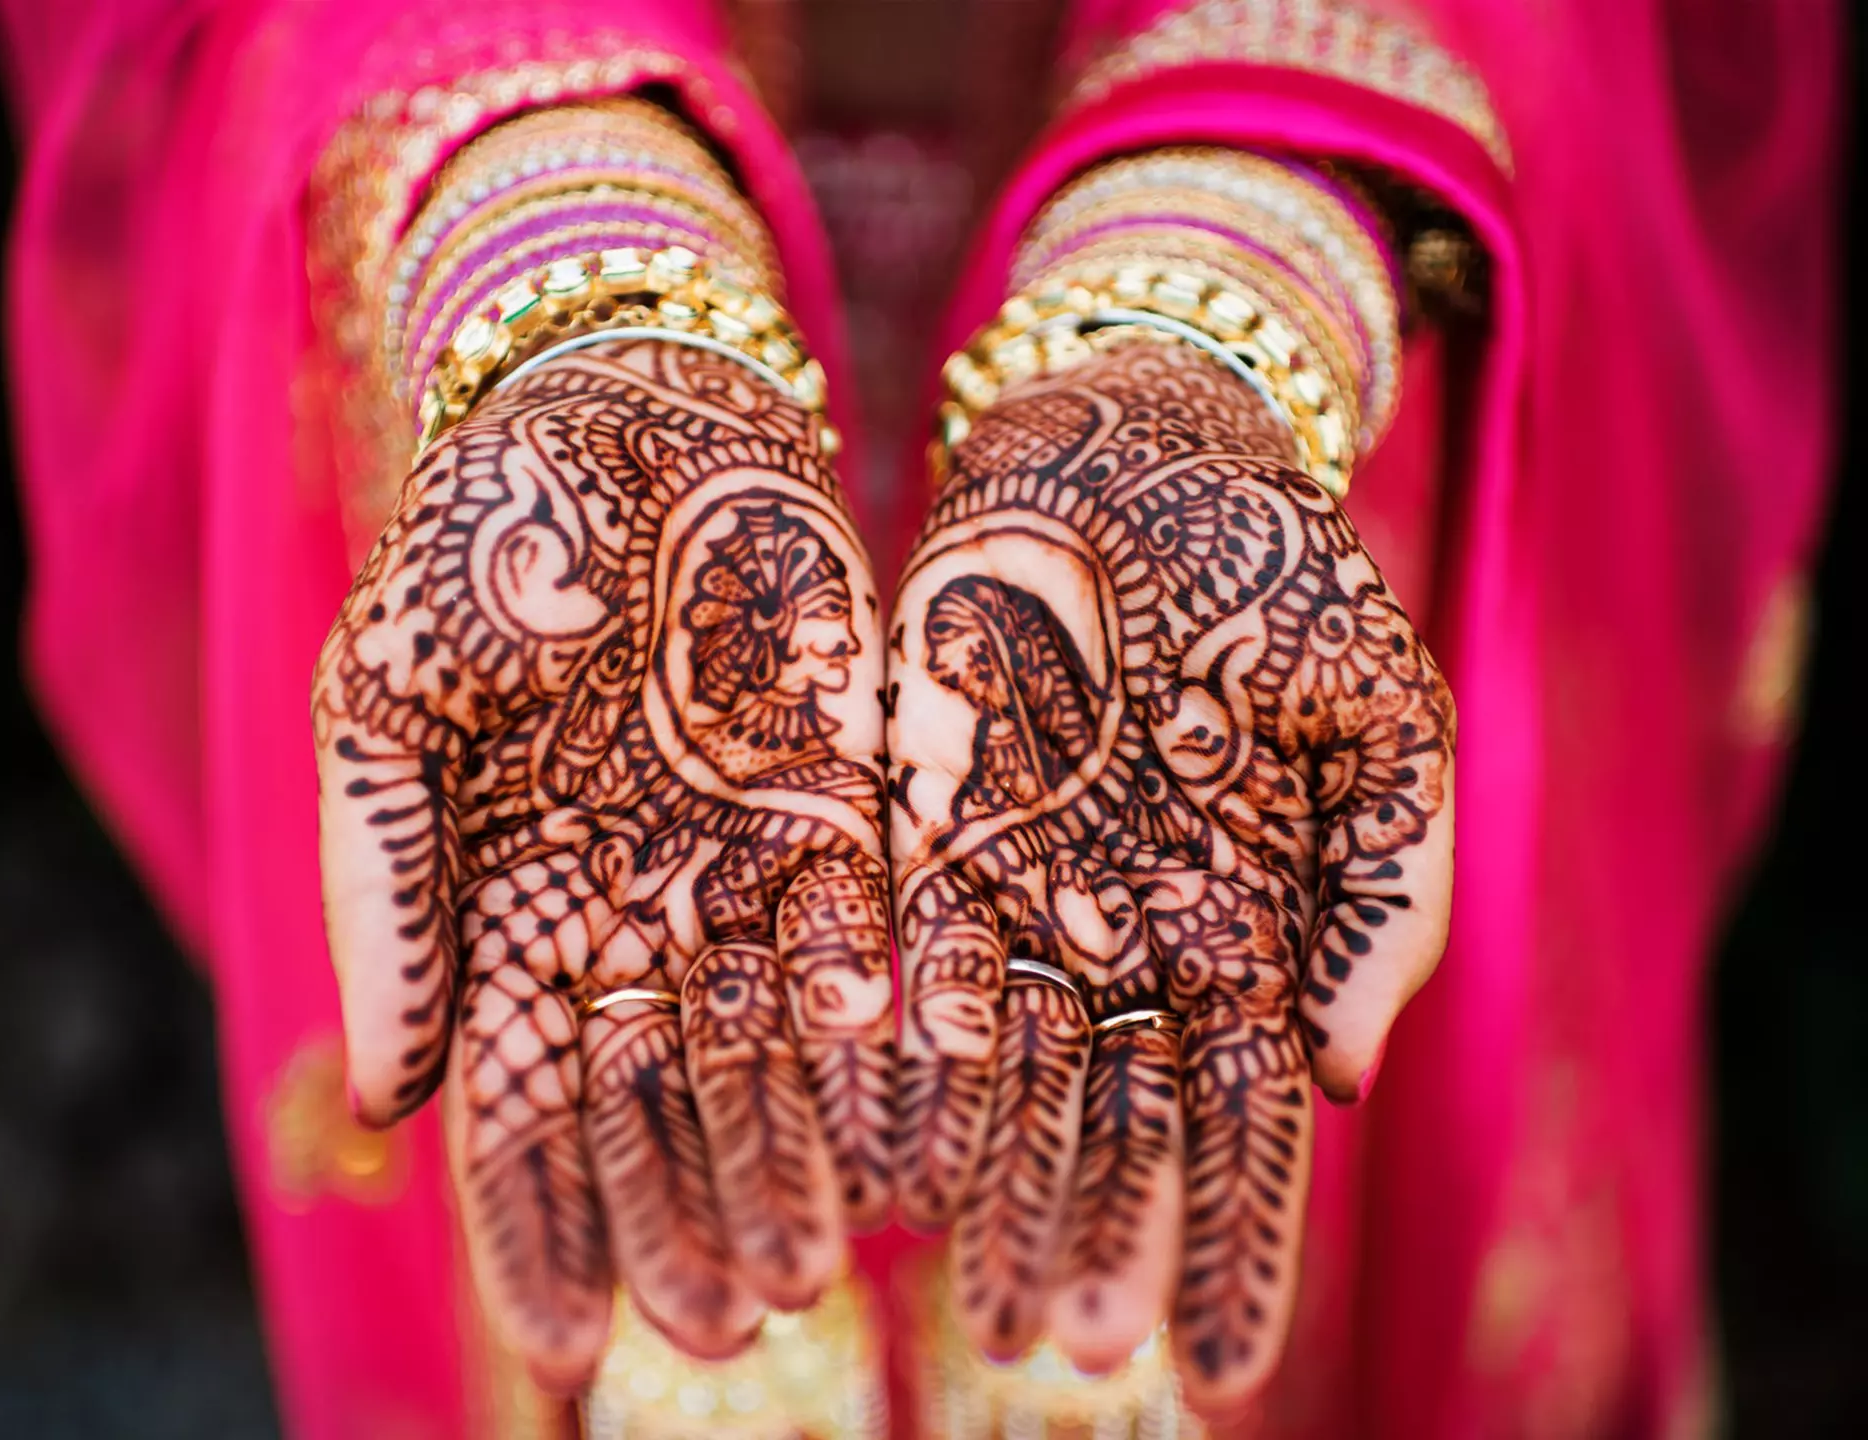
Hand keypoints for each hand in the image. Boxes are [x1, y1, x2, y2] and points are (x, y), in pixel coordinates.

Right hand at [312, 342, 892, 1389]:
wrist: (629, 404)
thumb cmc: (486, 537)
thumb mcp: (391, 699)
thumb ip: (387, 891)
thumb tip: (388, 1098)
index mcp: (510, 896)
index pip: (520, 1095)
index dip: (540, 1222)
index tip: (576, 1337)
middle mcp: (630, 902)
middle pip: (653, 1100)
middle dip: (679, 1218)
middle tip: (720, 1331)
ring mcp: (739, 856)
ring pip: (764, 1044)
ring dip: (784, 1156)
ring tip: (811, 1271)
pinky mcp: (842, 796)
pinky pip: (866, 932)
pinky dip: (878, 1027)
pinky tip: (903, 1121)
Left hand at [886, 341, 1454, 1404]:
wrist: (1137, 440)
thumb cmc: (1276, 566)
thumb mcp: (1378, 708)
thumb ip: (1385, 887)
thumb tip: (1334, 1076)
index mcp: (1244, 916)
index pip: (1243, 1114)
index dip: (1235, 1239)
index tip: (1221, 1366)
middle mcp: (1125, 925)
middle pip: (1111, 1113)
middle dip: (1094, 1233)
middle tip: (1066, 1350)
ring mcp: (1018, 878)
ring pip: (1002, 1064)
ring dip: (992, 1183)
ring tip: (973, 1302)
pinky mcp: (917, 815)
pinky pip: (901, 952)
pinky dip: (893, 1053)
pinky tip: (876, 1152)